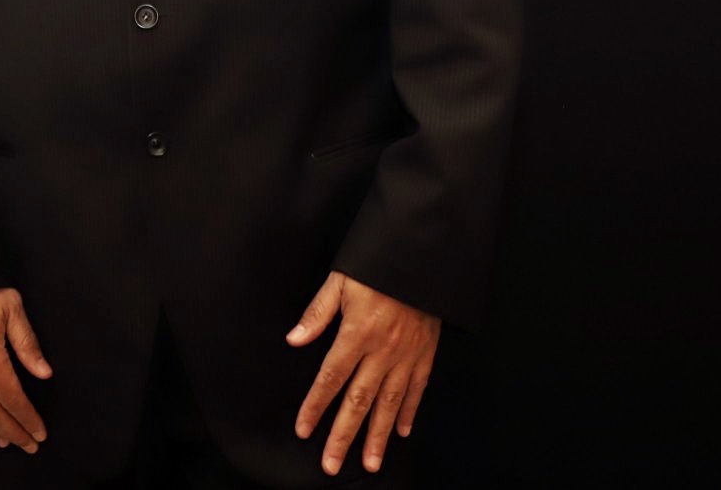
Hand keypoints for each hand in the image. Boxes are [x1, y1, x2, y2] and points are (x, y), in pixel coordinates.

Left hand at [287, 270, 439, 475]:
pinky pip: (417, 388)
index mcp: (357, 333)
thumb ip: (318, 313)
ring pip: (390, 403)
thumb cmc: (377, 266)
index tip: (303, 430)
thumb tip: (294, 339)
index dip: (315, 406)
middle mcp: (382, 351)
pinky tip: (402, 432)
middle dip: (343, 436)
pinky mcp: (426, 353)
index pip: (331, 378)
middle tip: (331, 465)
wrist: (422, 255)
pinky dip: (410, 411)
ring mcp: (407, 355)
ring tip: (370, 463)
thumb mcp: (341, 281)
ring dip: (378, 436)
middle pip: (358, 401)